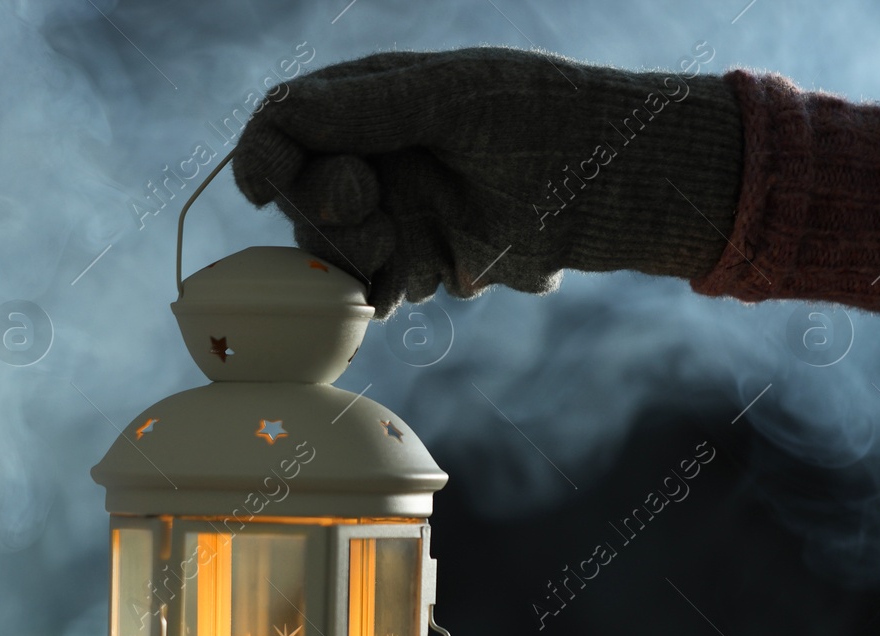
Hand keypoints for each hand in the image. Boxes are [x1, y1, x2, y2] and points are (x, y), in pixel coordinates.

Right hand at [232, 47, 743, 317]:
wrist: (616, 184)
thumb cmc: (542, 117)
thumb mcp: (448, 97)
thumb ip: (361, 107)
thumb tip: (275, 119)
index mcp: (369, 102)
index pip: (286, 129)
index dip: (264, 157)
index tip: (263, 183)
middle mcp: (373, 160)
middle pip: (300, 201)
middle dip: (326, 209)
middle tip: (368, 200)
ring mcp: (395, 217)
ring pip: (333, 258)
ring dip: (367, 254)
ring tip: (423, 237)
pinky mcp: (422, 267)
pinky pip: (377, 294)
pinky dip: (402, 284)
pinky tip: (451, 264)